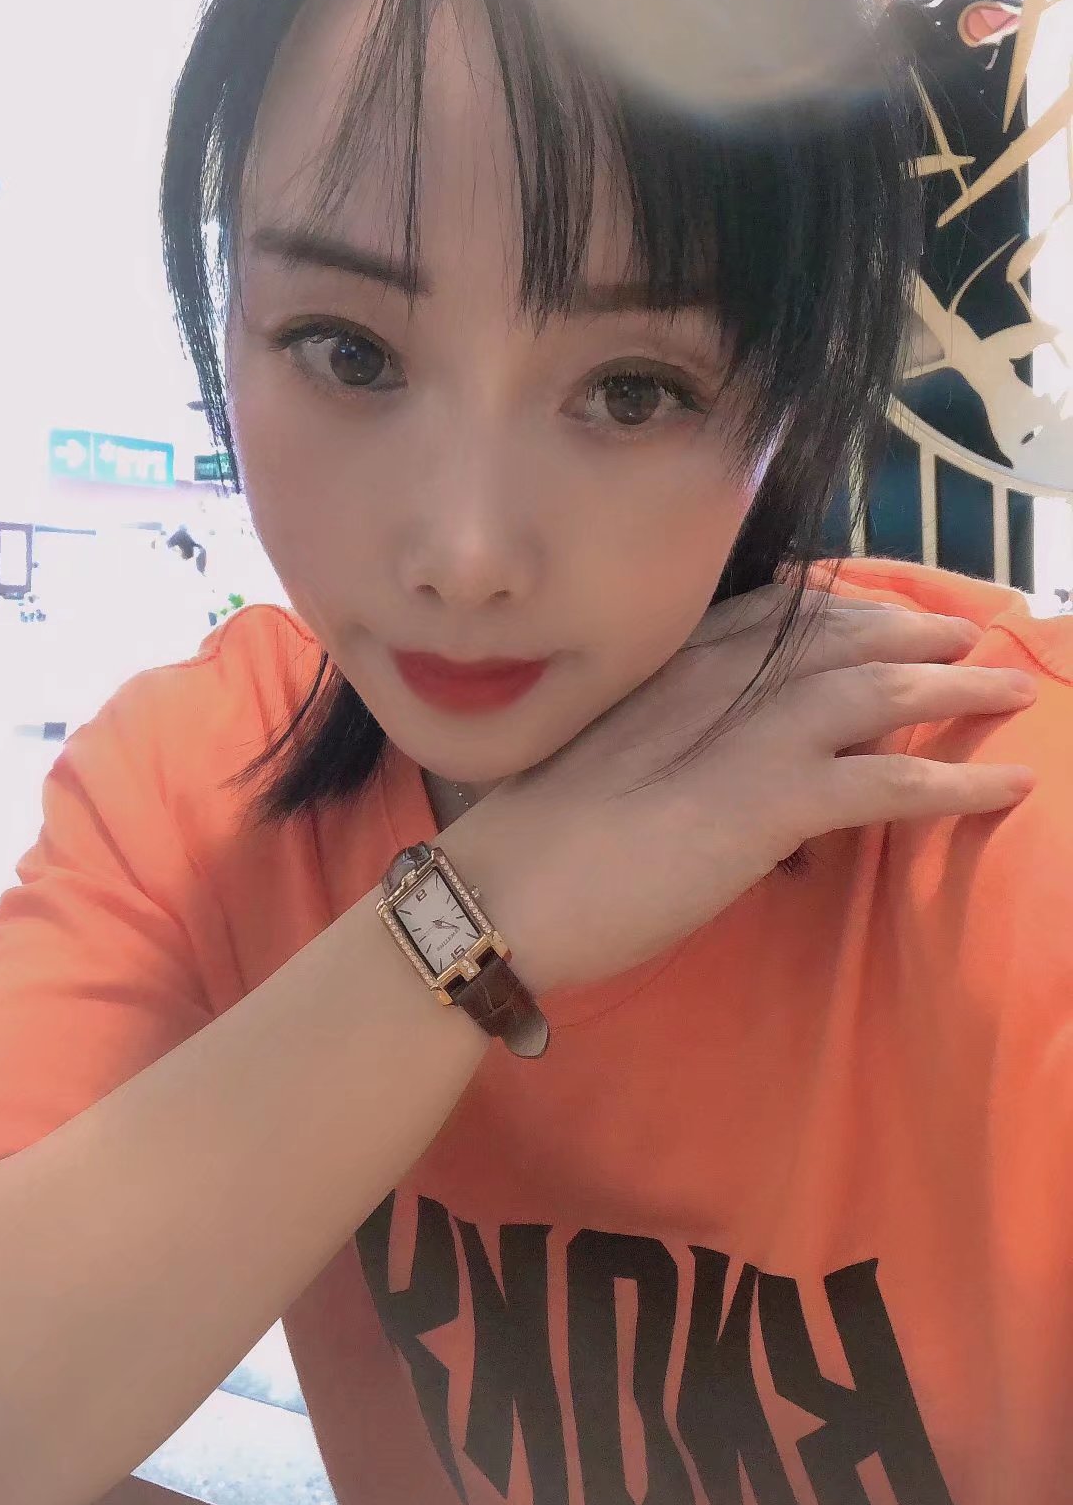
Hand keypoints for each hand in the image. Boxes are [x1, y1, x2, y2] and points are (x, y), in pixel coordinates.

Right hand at [461, 584, 1037, 992]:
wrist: (495, 895)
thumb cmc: (529, 848)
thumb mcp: (597, 766)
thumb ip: (657, 743)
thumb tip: (706, 757)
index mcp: (666, 671)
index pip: (772, 616)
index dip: (840, 609)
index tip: (883, 611)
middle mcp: (710, 684)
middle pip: (836, 636)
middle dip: (912, 630)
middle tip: (967, 634)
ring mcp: (742, 739)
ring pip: (876, 691)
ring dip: (954, 687)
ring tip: (1010, 689)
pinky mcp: (765, 803)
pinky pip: (888, 781)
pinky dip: (958, 782)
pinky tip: (1010, 788)